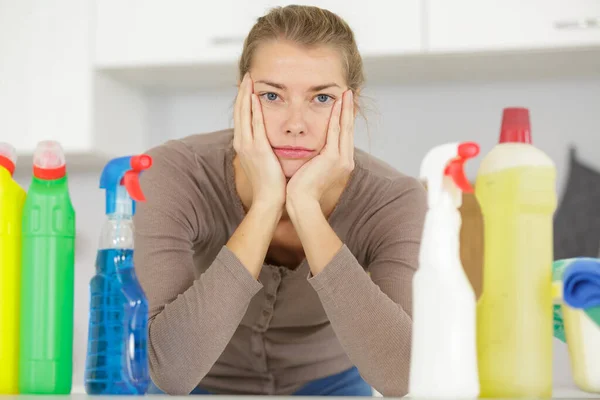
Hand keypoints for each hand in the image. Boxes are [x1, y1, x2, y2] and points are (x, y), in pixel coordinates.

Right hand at [233, 73, 286, 209]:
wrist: (269, 199)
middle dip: (242, 92)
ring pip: (244, 114)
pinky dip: (253, 110)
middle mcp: (242, 143)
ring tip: (248, 79)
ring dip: (245, 95)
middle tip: (246, 75)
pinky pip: (254, 125)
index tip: (247, 86)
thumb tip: (268, 141)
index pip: (242, 117)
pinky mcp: (258, 149)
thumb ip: (264, 148)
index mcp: (244, 145)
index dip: (243, 100)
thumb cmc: (271, 183)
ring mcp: (248, 146)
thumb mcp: (265, 161)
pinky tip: (254, 97)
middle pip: (239, 112)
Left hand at [286, 90, 354, 209]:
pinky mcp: (333, 158)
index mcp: (341, 162)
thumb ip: (317, 157)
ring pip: (345, 128)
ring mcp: (341, 159)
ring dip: (345, 108)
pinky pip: (335, 132)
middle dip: (350, 109)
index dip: (346, 118)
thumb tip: (313, 149)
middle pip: (349, 129)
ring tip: (346, 93)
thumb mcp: (313, 169)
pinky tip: (337, 104)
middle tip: (351, 92)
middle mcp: (345, 159)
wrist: (301, 201)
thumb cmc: (302, 188)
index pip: (345, 135)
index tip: (346, 104)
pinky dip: (336, 117)